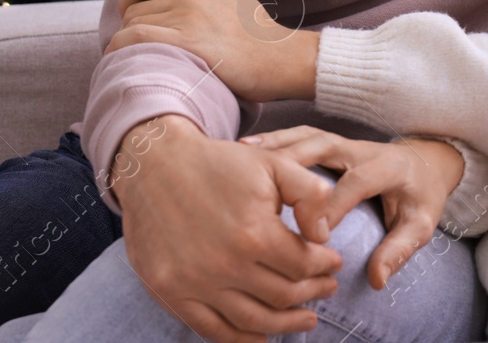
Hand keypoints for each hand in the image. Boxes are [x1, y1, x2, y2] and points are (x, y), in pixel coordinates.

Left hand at [108, 0, 319, 101]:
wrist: (281, 57)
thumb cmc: (257, 28)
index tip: (135, 17)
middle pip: (133, 8)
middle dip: (131, 27)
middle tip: (140, 45)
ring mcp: (187, 18)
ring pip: (132, 26)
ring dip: (128, 44)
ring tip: (138, 57)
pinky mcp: (187, 43)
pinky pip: (136, 40)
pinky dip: (122, 50)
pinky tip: (127, 62)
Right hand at [109, 114, 342, 342]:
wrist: (155, 165)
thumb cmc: (218, 164)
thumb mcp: (273, 163)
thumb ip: (309, 194)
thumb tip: (323, 236)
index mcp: (254, 233)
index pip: (303, 265)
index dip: (324, 267)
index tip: (333, 263)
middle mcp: (225, 265)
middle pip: (283, 296)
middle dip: (313, 293)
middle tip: (326, 289)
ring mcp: (195, 283)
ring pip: (253, 320)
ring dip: (285, 324)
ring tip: (306, 319)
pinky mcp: (171, 293)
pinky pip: (212, 330)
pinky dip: (241, 339)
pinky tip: (261, 337)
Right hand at [239, 125, 465, 290]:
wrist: (425, 165)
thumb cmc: (420, 197)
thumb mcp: (421, 224)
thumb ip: (399, 249)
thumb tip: (377, 279)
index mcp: (386, 166)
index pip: (355, 183)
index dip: (332, 207)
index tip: (313, 236)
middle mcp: (359, 148)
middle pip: (320, 147)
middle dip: (290, 166)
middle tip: (260, 190)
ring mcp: (340, 142)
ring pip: (303, 138)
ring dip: (273, 148)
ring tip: (242, 162)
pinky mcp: (326, 144)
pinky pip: (295, 139)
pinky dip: (270, 143)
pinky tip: (246, 149)